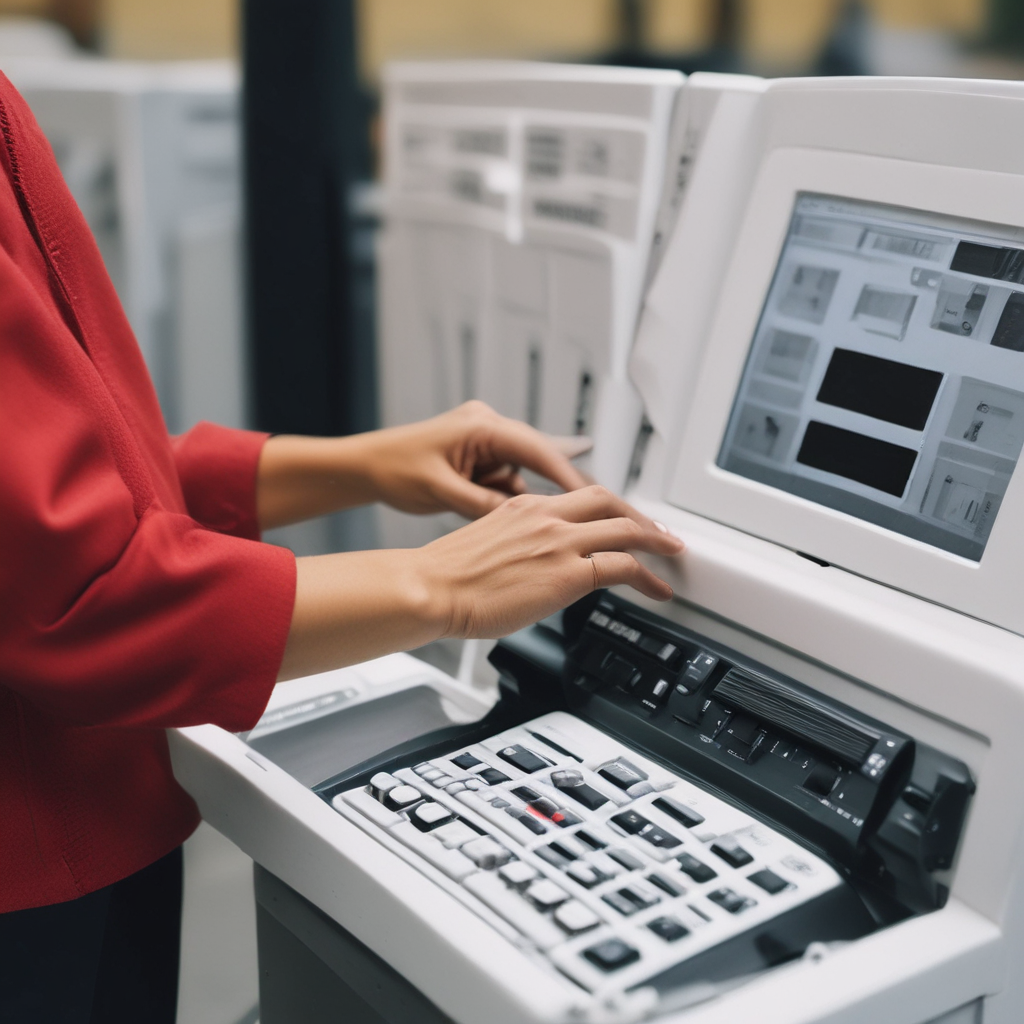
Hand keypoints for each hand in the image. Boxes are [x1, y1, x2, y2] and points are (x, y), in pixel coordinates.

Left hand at [257, 401, 590, 530]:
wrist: (364, 466)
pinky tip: (481, 510)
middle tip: (581, 514)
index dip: (567, 474)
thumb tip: (521, 518)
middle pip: (537, 458)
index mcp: (480, 426)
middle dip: (553, 487)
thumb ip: (483, 504)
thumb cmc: (393, 469)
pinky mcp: (477, 456)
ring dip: (515, 497)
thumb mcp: (441, 491)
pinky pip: (503, 478)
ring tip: (493, 513)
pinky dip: (501, 496)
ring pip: (520, 472)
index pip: (537, 449)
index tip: (593, 496)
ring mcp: (482, 441)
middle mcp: (486, 427)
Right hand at [412, 485, 683, 638]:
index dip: (608, 508)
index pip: (578, 498)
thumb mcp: (486, 544)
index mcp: (523, 507)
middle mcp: (545, 516)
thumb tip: (530, 565)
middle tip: (659, 532)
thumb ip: (516, 547)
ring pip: (625, 529)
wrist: (429, 588)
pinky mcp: (568, 573)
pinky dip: (647, 576)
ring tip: (672, 554)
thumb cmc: (444, 577)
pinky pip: (621, 566)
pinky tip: (657, 588)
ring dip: (656, 541)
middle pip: (609, 502)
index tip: (621, 519)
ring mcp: (559, 542)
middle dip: (641, 516)